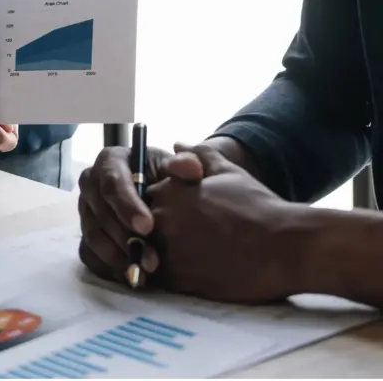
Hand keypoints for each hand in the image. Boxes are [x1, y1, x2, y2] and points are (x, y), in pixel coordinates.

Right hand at [77, 143, 192, 285]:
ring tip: (143, 273)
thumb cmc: (168, 178)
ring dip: (117, 257)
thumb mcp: (177, 168)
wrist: (160, 196)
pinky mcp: (87, 236)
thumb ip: (186, 165)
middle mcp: (91, 185)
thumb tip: (190, 168)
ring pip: (93, 237)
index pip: (112, 183)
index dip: (127, 206)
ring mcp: (86, 212)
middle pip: (100, 213)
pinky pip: (89, 255)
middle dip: (125, 238)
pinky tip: (131, 278)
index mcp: (109, 162)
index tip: (148, 227)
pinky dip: (108, 268)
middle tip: (152, 260)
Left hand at [146, 145, 298, 303]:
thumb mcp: (229, 173)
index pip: (142, 199)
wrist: (284, 246)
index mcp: (167, 190)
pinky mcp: (174, 278)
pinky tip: (191, 272)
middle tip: (187, 239)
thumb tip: (177, 144)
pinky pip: (155, 277)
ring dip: (156, 254)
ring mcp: (164, 249)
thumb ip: (199, 155)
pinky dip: (166, 275)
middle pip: (138, 227)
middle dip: (152, 232)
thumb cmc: (259, 207)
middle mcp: (159, 217)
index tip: (182, 217)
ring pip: (144, 252)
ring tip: (190, 257)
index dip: (158, 208)